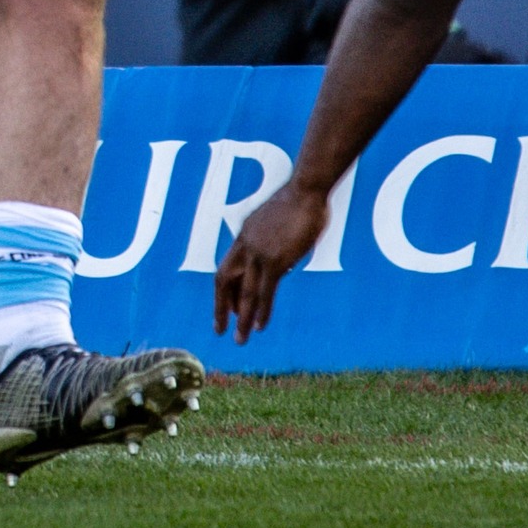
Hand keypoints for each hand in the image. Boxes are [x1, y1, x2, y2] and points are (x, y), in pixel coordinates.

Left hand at [214, 181, 330, 340]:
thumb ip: (275, 240)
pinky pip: (265, 292)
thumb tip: (284, 261)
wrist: (307, 188)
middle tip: (220, 329)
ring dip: (242, 318)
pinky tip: (260, 326)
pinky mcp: (275, 260)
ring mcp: (259, 253)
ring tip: (240, 339)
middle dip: (221, 307)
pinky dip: (262, 311)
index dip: (226, 288)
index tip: (228, 305)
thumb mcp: (279, 220)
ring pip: (245, 293)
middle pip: (225, 280)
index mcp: (245, 232)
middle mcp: (246, 244)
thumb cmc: (302, 199)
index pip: (229, 266)